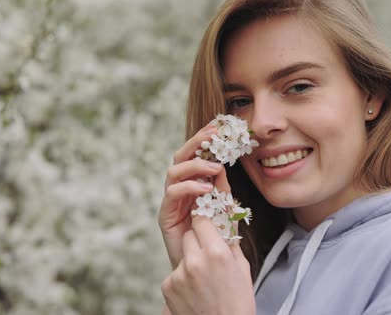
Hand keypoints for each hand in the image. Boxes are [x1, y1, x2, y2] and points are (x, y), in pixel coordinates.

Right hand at [158, 124, 222, 268]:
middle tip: (215, 136)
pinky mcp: (166, 214)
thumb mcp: (224, 210)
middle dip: (197, 142)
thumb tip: (224, 168)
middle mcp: (180, 187)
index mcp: (194, 181)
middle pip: (181, 155)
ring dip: (196, 165)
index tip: (220, 125)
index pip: (196, 153)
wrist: (202, 266)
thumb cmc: (214, 239)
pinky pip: (172, 193)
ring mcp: (172, 200)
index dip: (205, 137)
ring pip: (174, 171)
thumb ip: (223, 190)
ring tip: (215, 168)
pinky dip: (189, 187)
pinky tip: (206, 189)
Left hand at [161, 216, 255, 314]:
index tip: (208, 227)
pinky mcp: (168, 286)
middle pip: (189, 234)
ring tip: (203, 279)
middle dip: (197, 241)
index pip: (202, 220)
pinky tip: (194, 290)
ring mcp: (179, 274)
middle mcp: (195, 260)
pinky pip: (174, 272)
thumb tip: (229, 219)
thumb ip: (232, 241)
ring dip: (190, 260)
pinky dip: (182, 278)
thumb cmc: (237, 302)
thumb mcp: (242, 267)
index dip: (205, 224)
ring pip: (182, 254)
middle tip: (208, 256)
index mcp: (217, 252)